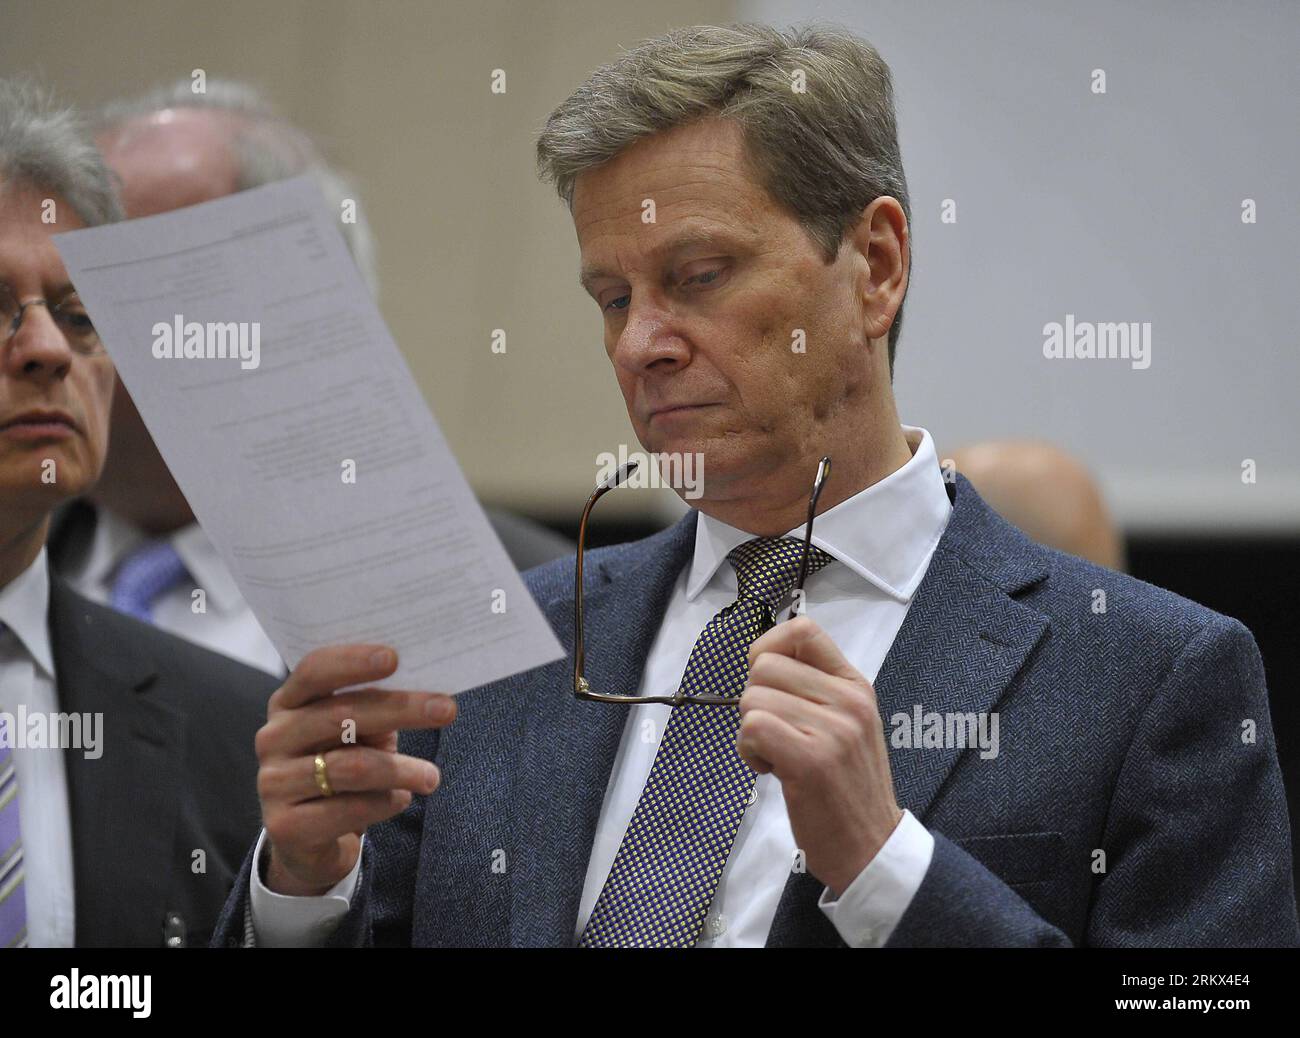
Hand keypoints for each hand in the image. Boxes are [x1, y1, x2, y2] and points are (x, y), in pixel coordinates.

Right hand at [255, 644, 455, 895]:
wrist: (308, 839)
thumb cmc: (342, 767)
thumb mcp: (359, 733)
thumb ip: (376, 709)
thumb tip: (426, 692)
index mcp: (289, 702)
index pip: (314, 670)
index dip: (352, 661)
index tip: (394, 658)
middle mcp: (273, 737)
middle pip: (340, 715)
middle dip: (400, 709)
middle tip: (447, 710)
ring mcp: (273, 782)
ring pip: (350, 767)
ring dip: (401, 769)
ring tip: (432, 776)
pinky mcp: (284, 826)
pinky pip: (348, 809)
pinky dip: (385, 802)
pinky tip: (402, 798)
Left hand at [736, 616, 901, 896]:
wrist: (870, 846)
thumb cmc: (847, 785)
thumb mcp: (846, 723)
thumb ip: (814, 688)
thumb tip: (761, 659)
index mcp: (854, 685)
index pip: (803, 629)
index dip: (768, 646)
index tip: (765, 680)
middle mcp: (847, 700)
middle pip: (764, 666)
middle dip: (755, 700)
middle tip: (775, 734)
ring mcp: (832, 729)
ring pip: (752, 698)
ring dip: (750, 732)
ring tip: (778, 756)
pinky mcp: (810, 760)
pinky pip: (752, 727)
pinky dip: (749, 751)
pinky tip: (772, 770)